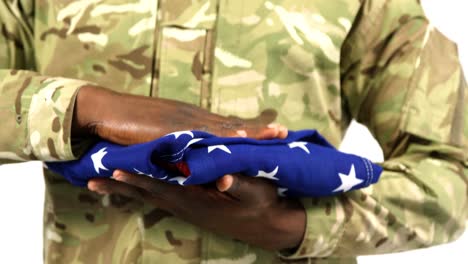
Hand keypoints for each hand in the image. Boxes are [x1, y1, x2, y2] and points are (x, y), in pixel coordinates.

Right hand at [72, 86, 286, 144]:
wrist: (106, 111)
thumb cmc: (133, 122)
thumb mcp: (162, 133)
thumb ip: (181, 143)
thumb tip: (193, 155)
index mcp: (193, 121)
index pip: (227, 126)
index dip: (250, 129)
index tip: (273, 130)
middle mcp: (192, 120)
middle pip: (231, 125)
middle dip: (257, 130)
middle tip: (282, 131)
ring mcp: (182, 124)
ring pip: (221, 129)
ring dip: (245, 132)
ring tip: (269, 134)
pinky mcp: (170, 131)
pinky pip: (199, 137)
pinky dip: (218, 139)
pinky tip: (234, 140)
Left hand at [88, 171, 305, 250]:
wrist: (269, 225)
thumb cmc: (263, 205)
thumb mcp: (256, 192)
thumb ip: (237, 185)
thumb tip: (220, 180)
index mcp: (198, 199)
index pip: (163, 186)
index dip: (139, 177)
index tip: (115, 169)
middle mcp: (187, 204)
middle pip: (148, 193)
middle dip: (120, 186)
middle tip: (91, 179)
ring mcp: (188, 206)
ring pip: (151, 195)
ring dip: (126, 188)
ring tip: (100, 183)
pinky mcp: (192, 205)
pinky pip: (161, 196)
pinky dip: (142, 189)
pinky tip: (133, 186)